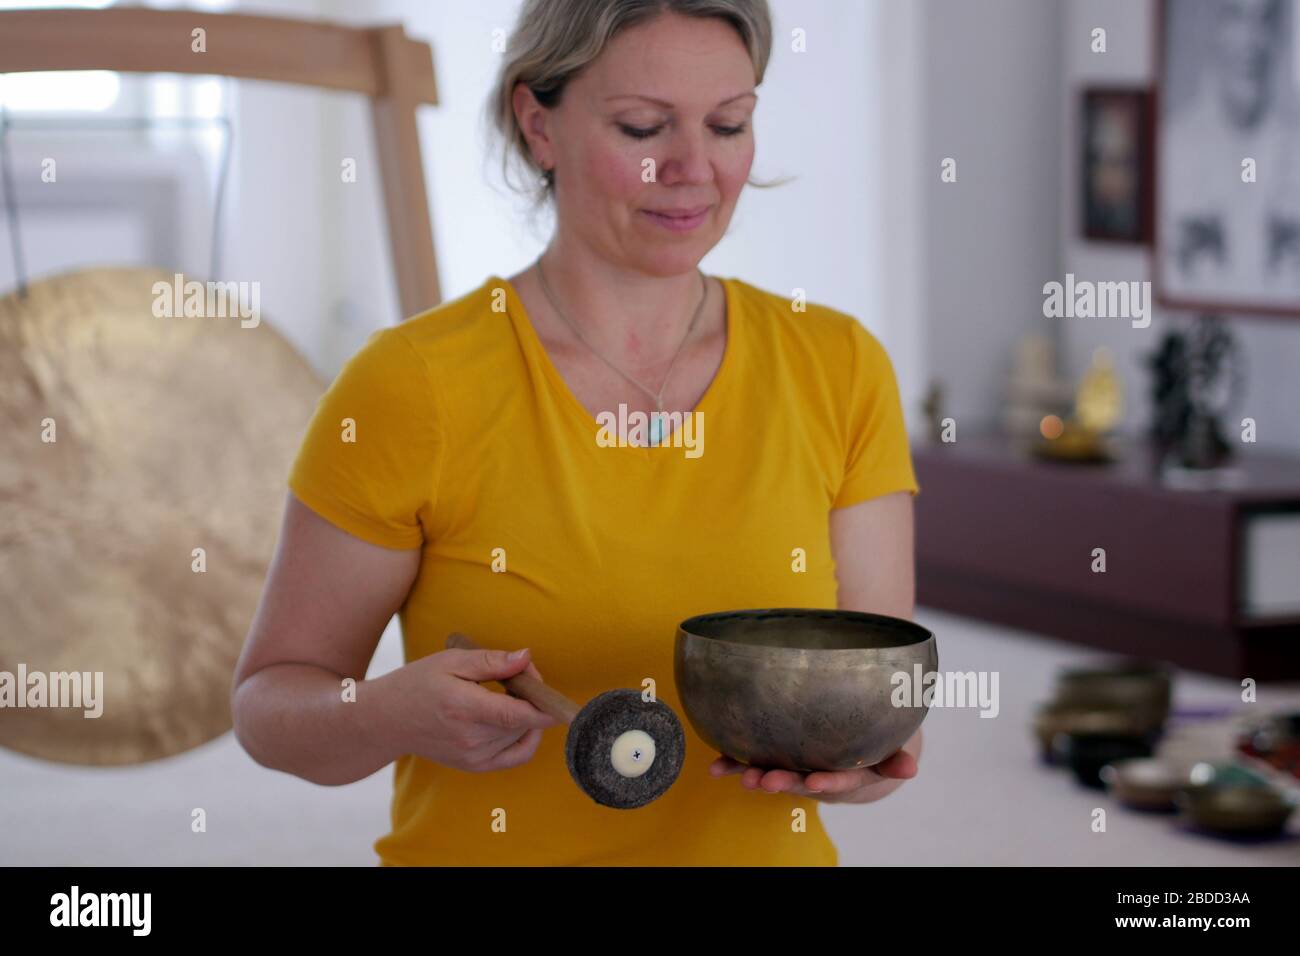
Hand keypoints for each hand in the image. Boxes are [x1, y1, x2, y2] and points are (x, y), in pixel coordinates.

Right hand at [374, 646, 560, 772]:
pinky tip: (519, 720)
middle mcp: (470, 738)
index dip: (544, 703)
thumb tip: (526, 658)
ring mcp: (473, 756)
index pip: (518, 714)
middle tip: (517, 671)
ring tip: (506, 692)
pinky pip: (517, 756)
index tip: (554, 691)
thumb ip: (491, 661)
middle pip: (523, 720)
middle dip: (532, 694)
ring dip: (526, 713)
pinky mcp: (475, 766)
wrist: (387, 720)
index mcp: (464, 708)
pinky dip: (527, 737)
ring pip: (522, 734)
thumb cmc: (418, 683)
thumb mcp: (452, 660)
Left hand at [708, 747, 918, 803]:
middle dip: (782, 781)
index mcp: (848, 771)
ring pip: (776, 774)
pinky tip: (716, 766)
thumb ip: (896, 758)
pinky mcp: (777, 758)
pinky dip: (734, 764)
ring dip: (756, 776)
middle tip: (765, 781)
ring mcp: (796, 766)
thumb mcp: (891, 749)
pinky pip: (755, 761)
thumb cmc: (875, 745)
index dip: (828, 781)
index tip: (815, 782)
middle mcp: (819, 773)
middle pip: (801, 779)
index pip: (840, 778)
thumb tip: (911, 769)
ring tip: (740, 777)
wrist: (855, 756)